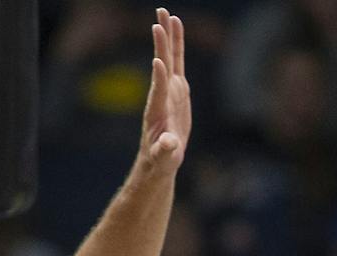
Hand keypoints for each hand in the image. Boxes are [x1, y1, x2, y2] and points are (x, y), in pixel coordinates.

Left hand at [141, 8, 189, 168]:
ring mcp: (170, 90)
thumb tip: (170, 144)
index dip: (159, 78)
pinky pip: (178, 62)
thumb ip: (166, 149)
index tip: (157, 60)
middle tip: (159, 17)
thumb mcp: (164, 158)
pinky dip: (177, 45)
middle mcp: (162, 95)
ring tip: (167, 13)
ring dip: (168, 36)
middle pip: (162, 64)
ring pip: (170, 57)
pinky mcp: (177, 89)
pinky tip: (176, 26)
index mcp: (158, 111)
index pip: (159, 91)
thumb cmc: (161, 160)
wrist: (161, 156)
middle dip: (161, 42)